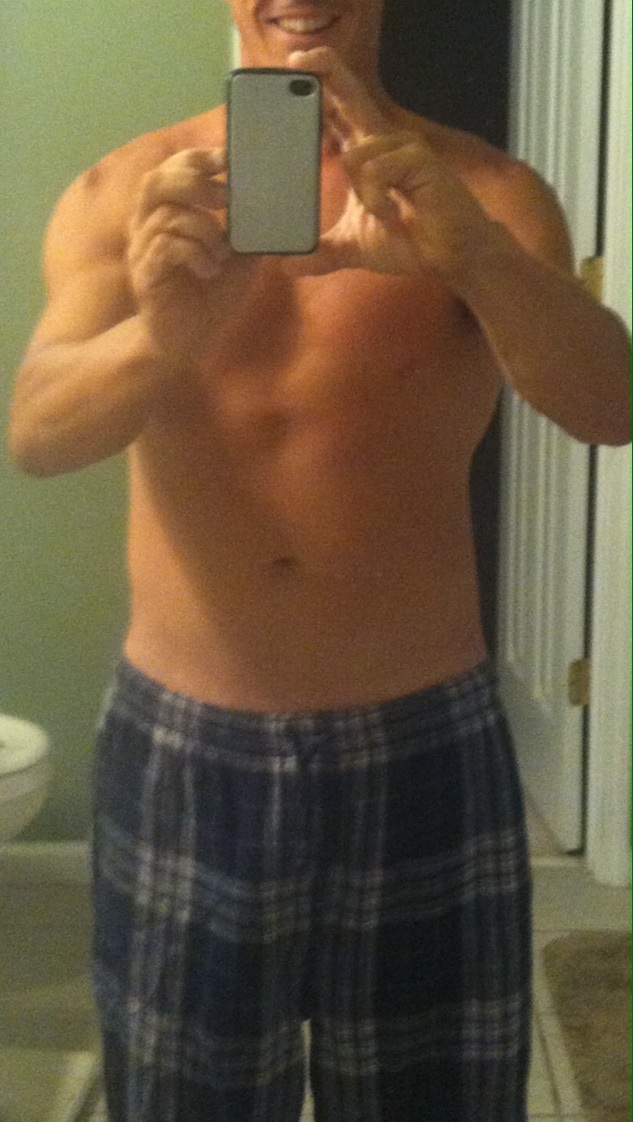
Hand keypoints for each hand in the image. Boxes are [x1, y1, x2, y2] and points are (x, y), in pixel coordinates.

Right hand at [128, 149, 259, 364]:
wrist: (185, 343)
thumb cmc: (209, 298)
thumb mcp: (240, 260)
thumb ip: (250, 232)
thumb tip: (279, 207)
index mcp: (167, 214)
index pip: (172, 169)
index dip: (197, 158)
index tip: (227, 157)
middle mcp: (147, 226)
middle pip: (156, 181)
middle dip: (194, 182)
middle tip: (226, 198)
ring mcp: (143, 251)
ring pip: (168, 216)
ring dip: (204, 230)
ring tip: (222, 254)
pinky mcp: (146, 275)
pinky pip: (166, 248)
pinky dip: (195, 254)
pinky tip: (209, 270)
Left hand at [286, 48, 492, 284]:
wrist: (447, 256)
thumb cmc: (407, 240)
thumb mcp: (352, 248)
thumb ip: (320, 253)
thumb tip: (284, 265)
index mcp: (364, 152)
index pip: (336, 112)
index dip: (317, 87)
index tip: (294, 65)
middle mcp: (382, 141)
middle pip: (350, 96)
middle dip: (325, 72)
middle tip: (298, 59)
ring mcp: (402, 146)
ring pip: (355, 155)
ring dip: (363, 195)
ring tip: (383, 215)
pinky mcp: (419, 158)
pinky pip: (378, 171)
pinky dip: (378, 199)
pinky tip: (393, 214)